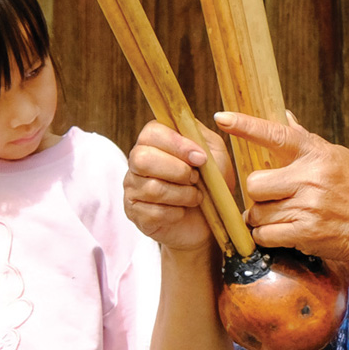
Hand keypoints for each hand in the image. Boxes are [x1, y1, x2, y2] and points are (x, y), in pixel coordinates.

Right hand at [124, 118, 236, 253]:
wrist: (208, 224)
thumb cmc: (210, 186)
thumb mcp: (215, 157)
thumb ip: (202, 138)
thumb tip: (187, 126)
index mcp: (155, 142)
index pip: (151, 132)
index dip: (176, 144)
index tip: (200, 158)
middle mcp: (137, 163)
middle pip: (142, 158)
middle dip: (177, 170)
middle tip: (196, 179)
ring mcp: (133, 188)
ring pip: (151, 187)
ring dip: (182, 194)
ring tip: (195, 197)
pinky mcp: (135, 213)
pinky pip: (153, 212)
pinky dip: (176, 213)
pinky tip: (183, 212)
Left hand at [218, 110, 348, 268]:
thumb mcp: (337, 157)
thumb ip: (306, 140)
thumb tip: (284, 115)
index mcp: (317, 154)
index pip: (276, 135)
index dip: (246, 126)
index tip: (222, 118)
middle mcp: (310, 178)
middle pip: (254, 183)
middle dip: (257, 193)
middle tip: (272, 197)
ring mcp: (307, 207)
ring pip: (256, 211)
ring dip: (261, 217)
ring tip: (281, 215)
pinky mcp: (304, 233)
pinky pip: (264, 234)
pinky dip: (265, 235)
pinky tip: (280, 231)